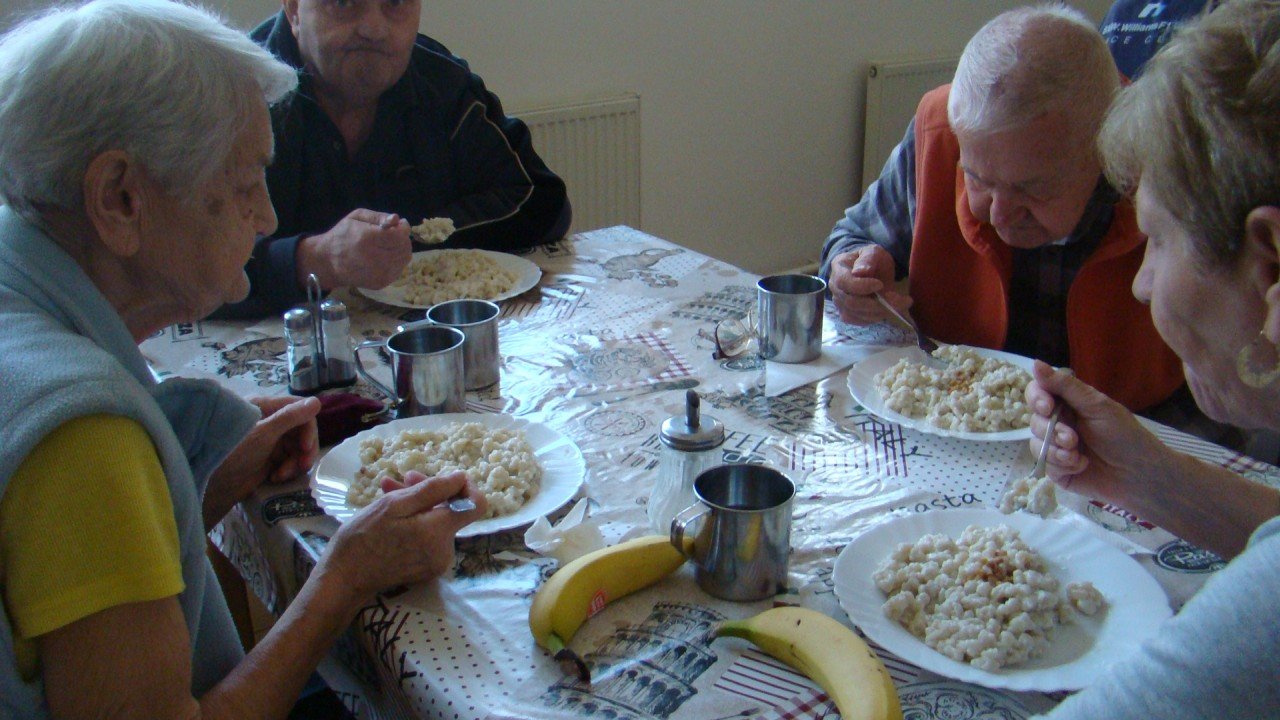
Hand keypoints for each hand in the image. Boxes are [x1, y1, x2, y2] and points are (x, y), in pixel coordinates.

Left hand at [203, 396, 320, 528]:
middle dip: (304, 450)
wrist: (212, 486)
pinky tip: (276, 477)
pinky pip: (290, 460)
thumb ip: (291, 417)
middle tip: (302, 466)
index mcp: (266, 407)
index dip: (308, 428)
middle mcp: (270, 421)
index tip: (307, 448)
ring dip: (296, 462)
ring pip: (298, 448)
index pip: (300, 410)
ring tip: (283, 475)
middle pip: (302, 430)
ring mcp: (269, 440)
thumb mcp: (264, 434)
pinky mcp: (269, 458)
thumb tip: (317, 401)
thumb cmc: (234, 452)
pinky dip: (288, 470)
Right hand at [296, 209, 411, 289]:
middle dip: (403, 239)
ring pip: (404, 259)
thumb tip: (397, 219)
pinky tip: (386, 257)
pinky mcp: (381, 283)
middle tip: (395, 235)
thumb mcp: (356, 218)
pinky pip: (399, 270)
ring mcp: (379, 274)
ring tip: (390, 245)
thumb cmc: (341, 236)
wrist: (328, 263)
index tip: (400, 225)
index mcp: (367, 239)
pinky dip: (397, 261)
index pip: (398, 236)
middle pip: (404, 248)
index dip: (403, 229)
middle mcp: (374, 258)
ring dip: (401, 250)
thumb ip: (378, 217)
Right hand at [325, 471, 487, 598]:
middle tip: (402, 479)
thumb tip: (461, 478)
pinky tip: (392, 514)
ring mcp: (437, 562)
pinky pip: (430, 538)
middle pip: (452, 512)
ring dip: (418, 506)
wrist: (344, 580)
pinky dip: (415, 523)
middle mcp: (445, 550)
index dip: (465, 488)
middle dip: (430, 492)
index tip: (444, 480)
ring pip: (438, 523)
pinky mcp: (427, 569)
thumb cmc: (363, 538)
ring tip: (389, 493)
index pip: (476, 505)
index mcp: (439, 532)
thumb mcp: (393, 505)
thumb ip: (432, 490)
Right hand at [827, 245, 910, 324]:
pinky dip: (874, 318)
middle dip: (874, 304)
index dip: (861, 286)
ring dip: (878, 312)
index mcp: (838, 267)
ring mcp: (839, 301)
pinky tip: (886, 310)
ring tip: (898, 304)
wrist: (871, 269)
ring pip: (855, 314)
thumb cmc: (872, 260)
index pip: (844, 282)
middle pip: (850, 302)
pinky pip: (858, 321)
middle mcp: (834, 286)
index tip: (880, 284)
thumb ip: (868, 259)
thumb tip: (860, 272)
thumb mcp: (874, 252)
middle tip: (895, 299)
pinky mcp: (846, 313)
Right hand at [1025, 361, 1173, 507]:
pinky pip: (1044, 464)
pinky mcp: (1058, 470)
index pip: (1037, 393)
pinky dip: (1061, 465)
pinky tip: (1080, 465)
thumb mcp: (1096, 406)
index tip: (1047, 407)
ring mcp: (1056, 447)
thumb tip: (1035, 362)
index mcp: (1068, 404)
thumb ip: (1065, 386)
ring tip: (1077, 454)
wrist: (1139, 473)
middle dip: (1050, 430)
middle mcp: (1059, 424)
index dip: (1036, 398)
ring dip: (1056, 450)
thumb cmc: (1123, 435)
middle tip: (1071, 438)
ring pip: (1035, 444)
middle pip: (1033, 420)